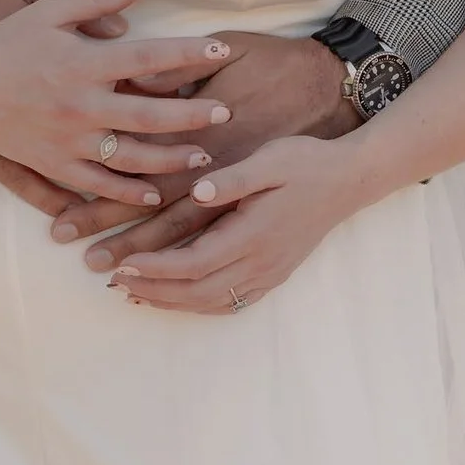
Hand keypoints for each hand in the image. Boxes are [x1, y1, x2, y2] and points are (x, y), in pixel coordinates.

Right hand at [0, 0, 234, 207]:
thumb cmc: (4, 42)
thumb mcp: (48, 11)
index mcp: (83, 63)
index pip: (150, 57)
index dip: (189, 54)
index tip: (222, 51)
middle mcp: (80, 105)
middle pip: (152, 115)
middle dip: (194, 115)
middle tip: (226, 113)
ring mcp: (67, 141)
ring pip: (132, 158)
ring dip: (173, 160)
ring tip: (204, 158)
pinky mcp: (52, 165)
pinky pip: (98, 186)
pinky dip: (128, 193)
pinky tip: (155, 194)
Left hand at [104, 133, 362, 313]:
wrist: (349, 180)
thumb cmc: (306, 163)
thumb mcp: (271, 159)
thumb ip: (233, 179)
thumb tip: (197, 191)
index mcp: (254, 234)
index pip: (194, 263)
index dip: (155, 269)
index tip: (123, 263)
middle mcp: (261, 262)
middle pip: (197, 291)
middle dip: (153, 290)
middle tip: (115, 280)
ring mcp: (270, 272)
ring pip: (213, 302)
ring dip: (172, 302)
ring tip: (135, 293)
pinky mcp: (275, 274)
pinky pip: (232, 302)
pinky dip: (199, 305)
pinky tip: (177, 298)